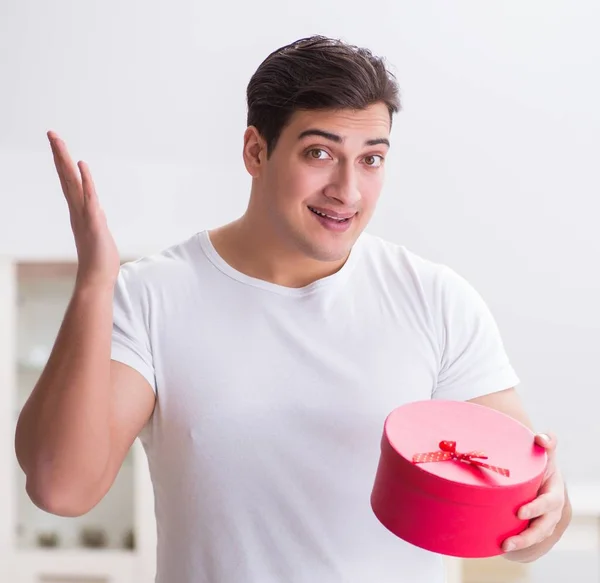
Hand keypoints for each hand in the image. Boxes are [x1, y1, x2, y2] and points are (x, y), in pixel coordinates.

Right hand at [48, 131, 119, 289]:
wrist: (98, 279)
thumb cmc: (100, 259)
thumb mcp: (98, 233)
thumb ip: (95, 220)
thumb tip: (96, 211)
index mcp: (79, 211)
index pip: (70, 182)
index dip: (63, 163)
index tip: (58, 144)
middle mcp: (78, 210)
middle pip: (67, 177)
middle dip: (59, 154)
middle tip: (51, 133)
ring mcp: (84, 216)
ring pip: (73, 183)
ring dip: (66, 161)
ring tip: (58, 141)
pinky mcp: (94, 223)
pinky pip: (89, 198)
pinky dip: (86, 181)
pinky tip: (82, 165)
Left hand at [502, 433, 565, 557]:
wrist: (540, 474)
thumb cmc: (540, 461)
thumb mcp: (545, 452)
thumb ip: (547, 442)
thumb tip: (542, 438)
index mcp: (554, 491)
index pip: (548, 502)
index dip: (536, 509)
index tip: (519, 512)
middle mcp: (552, 509)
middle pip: (543, 526)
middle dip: (527, 536)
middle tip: (508, 541)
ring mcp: (545, 520)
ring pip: (536, 537)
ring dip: (521, 544)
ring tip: (503, 547)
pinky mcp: (534, 526)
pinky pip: (529, 540)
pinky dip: (519, 545)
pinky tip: (500, 547)